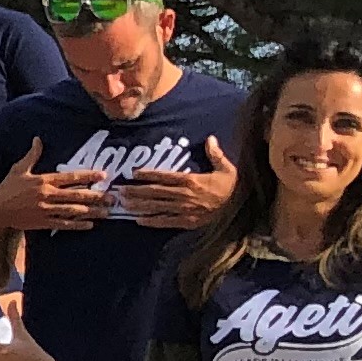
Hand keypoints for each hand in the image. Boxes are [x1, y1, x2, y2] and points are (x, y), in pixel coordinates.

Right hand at [0, 145, 110, 238]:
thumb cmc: (7, 188)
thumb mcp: (18, 170)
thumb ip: (32, 155)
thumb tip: (38, 139)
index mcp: (43, 180)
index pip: (70, 177)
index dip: (87, 176)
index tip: (103, 176)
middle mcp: (46, 195)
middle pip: (76, 195)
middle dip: (96, 196)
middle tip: (113, 197)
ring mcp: (45, 210)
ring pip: (73, 211)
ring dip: (91, 212)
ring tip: (106, 212)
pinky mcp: (42, 222)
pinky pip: (63, 224)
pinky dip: (77, 225)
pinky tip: (89, 225)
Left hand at [110, 138, 234, 228]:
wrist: (242, 210)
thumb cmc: (233, 188)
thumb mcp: (227, 168)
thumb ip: (215, 154)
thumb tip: (210, 138)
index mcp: (192, 181)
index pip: (165, 176)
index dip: (148, 174)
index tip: (133, 172)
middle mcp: (184, 195)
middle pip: (155, 192)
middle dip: (136, 191)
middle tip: (119, 190)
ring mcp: (184, 210)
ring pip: (157, 207)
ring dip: (139, 205)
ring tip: (123, 204)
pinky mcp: (187, 222)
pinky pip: (166, 221)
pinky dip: (152, 221)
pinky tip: (138, 220)